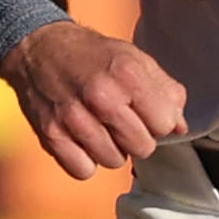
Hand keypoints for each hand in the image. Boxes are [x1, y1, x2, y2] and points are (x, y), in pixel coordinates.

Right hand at [2, 22, 186, 179]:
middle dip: (136, 137)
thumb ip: (165, 90)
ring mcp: (74, 117)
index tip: (143, 111)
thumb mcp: (134, 58)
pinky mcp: (51, 134)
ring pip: (113, 161)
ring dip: (110, 149)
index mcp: (127, 73)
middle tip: (120, 119)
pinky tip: (81, 139)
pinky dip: (83, 160)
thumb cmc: (92, 55)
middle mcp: (101, 95)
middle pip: (142, 147)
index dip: (157, 120)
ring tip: (99, 126)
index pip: (164, 124)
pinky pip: (83, 171)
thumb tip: (180, 127)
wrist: (38, 47)